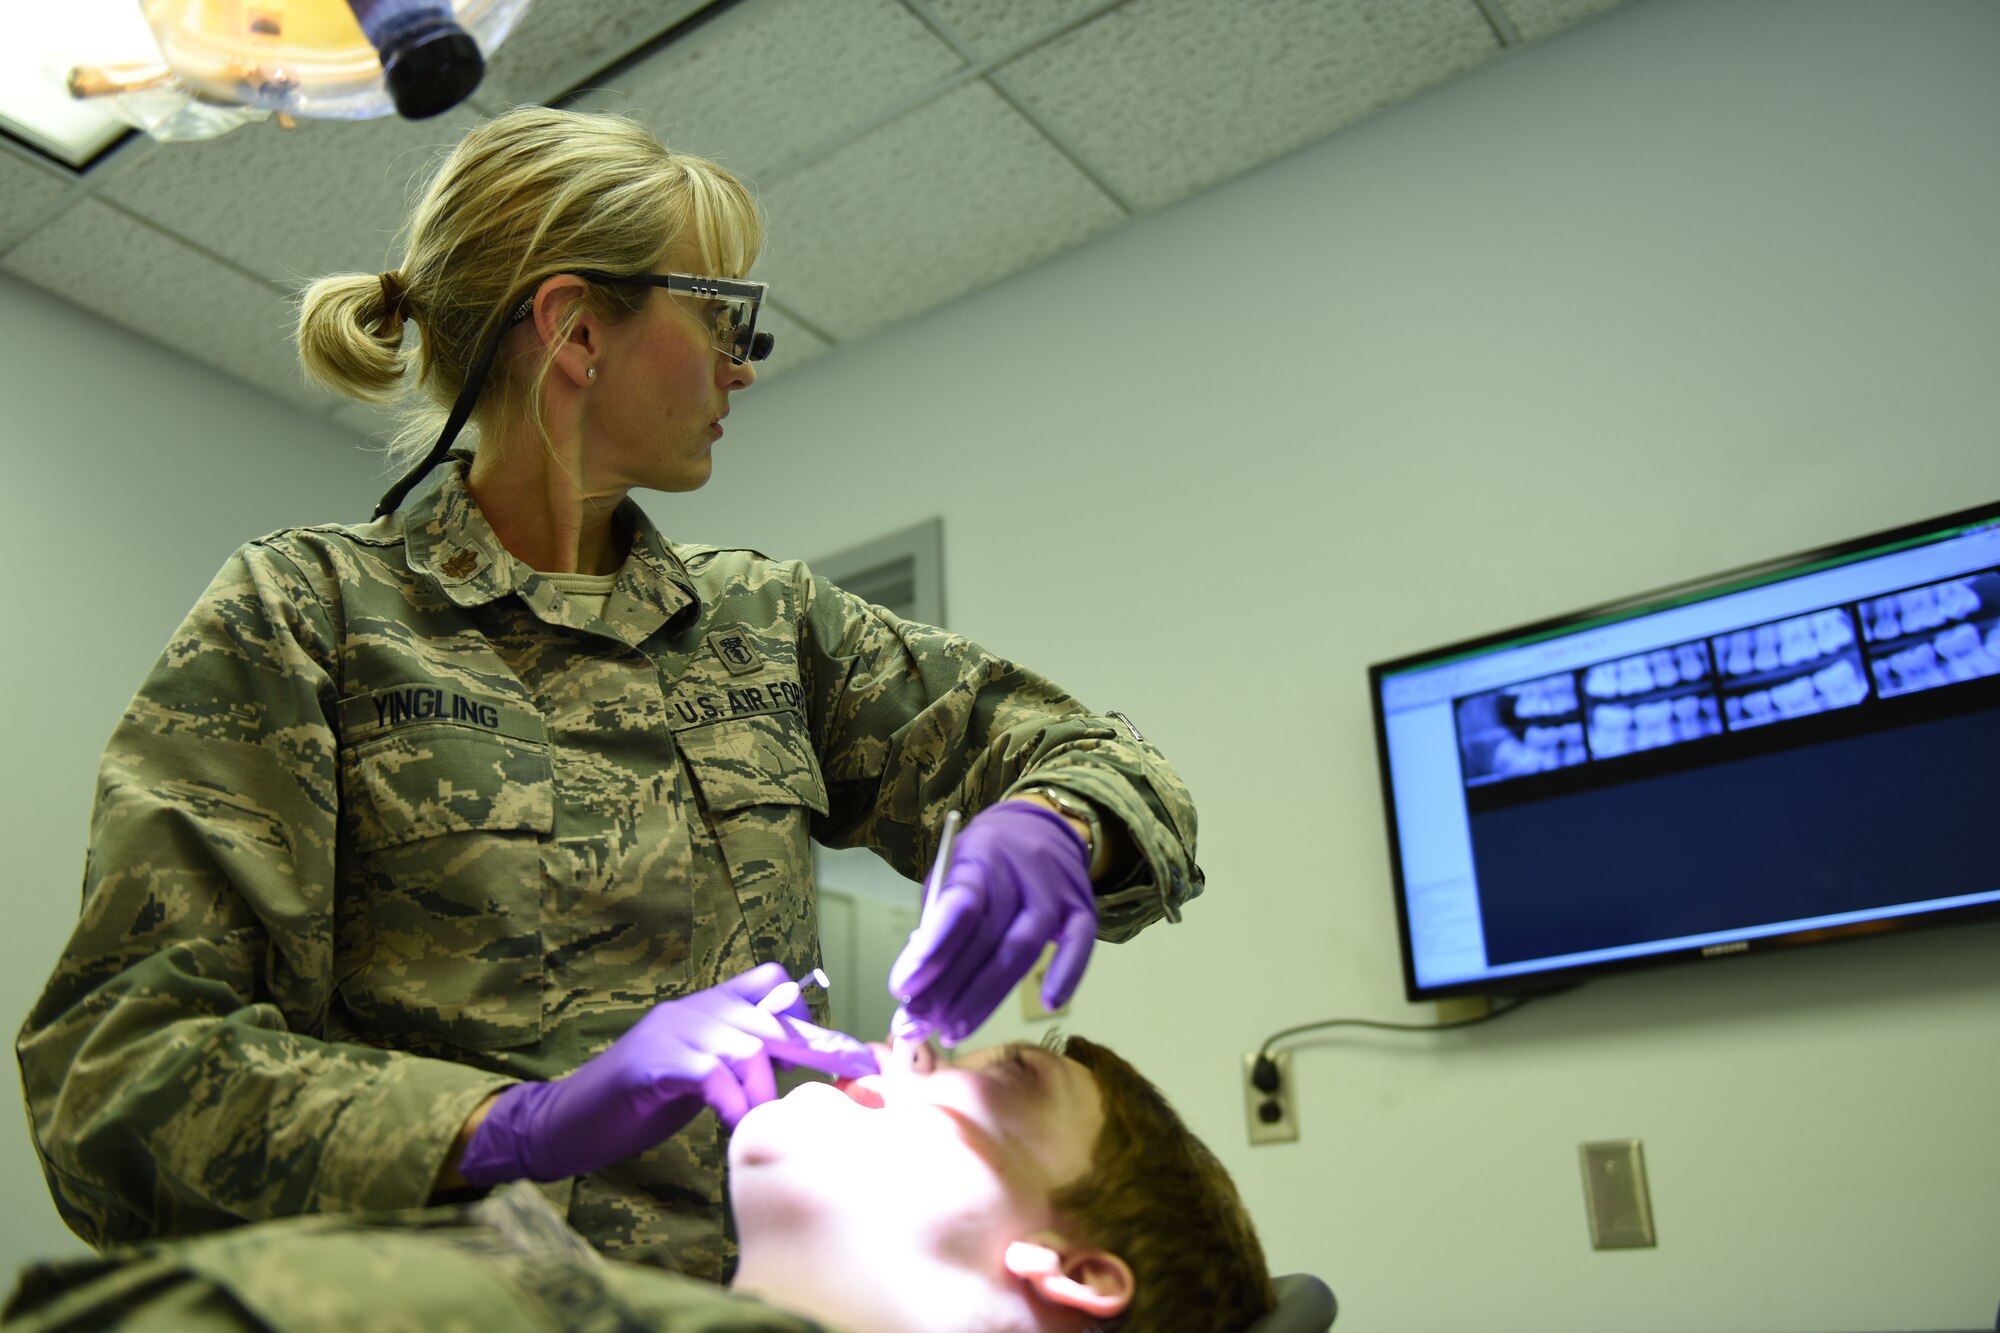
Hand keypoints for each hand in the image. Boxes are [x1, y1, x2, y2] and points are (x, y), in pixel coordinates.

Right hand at [457, 962, 877, 1185]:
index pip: (768, 980)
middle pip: (768, 1016)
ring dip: (764, 1091)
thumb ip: (740, 1060)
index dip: (802, 1012)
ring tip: (766, 1123)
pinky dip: (730, 1104)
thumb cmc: (640, 1104)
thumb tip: (795, 1061)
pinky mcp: (650, 1065)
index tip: (830, 1053)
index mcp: (706, 1007)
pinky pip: (708, 1075)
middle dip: (817, 1047)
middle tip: (856, 1071)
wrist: (566, 1122)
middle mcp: (692, 1010)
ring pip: (744, 1047)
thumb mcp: (701, 1073)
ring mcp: (669, 1034)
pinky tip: (734, 1127)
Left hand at [887, 801, 1095, 1045]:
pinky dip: (1066, 974)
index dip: (930, 952)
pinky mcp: (1083, 909)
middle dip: (948, 988)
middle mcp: (1020, 873)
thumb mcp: (952, 872)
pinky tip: (1049, 1004)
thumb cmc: (985, 860)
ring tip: (953, 1030)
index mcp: (979, 858)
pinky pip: (1080, 944)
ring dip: (987, 997)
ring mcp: (1055, 892)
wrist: (1042, 825)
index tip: (903, 989)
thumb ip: (937, 919)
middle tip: (918, 1024)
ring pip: (1023, 950)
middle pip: (986, 939)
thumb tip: (918, 980)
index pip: (957, 907)